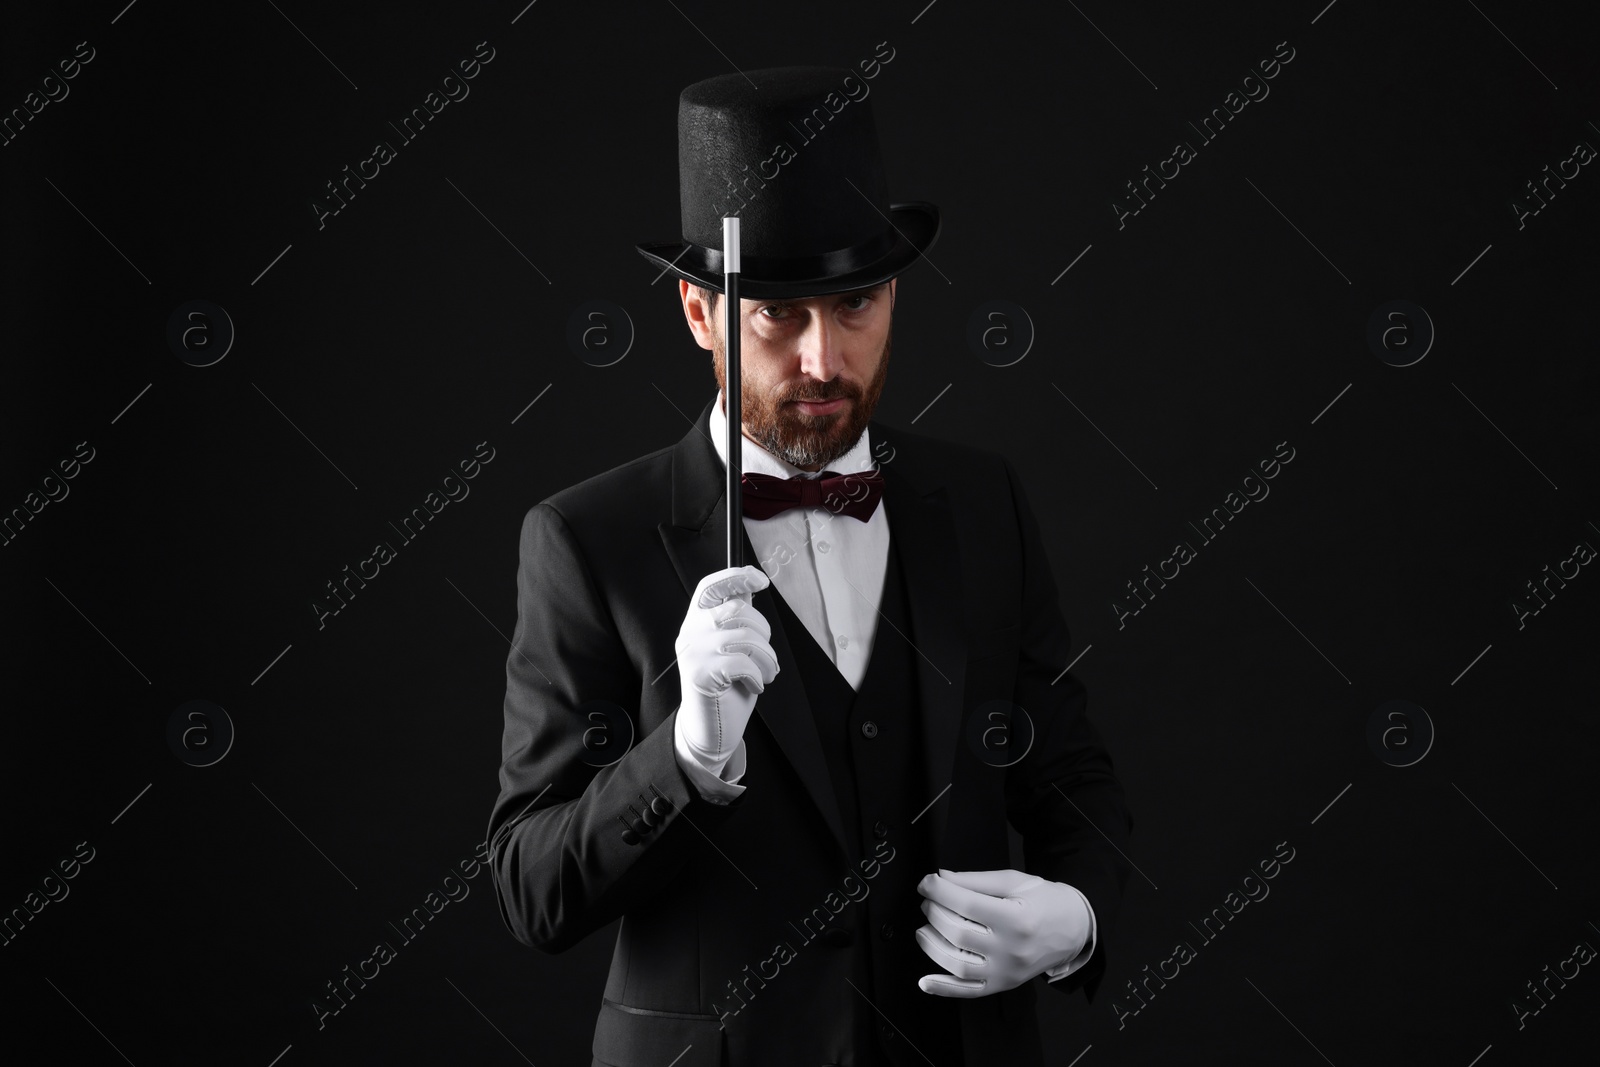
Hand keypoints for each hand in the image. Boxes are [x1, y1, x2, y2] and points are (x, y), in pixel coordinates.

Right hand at [673, 565, 779, 776]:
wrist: (709, 729)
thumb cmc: (726, 687)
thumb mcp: (732, 647)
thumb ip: (736, 620)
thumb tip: (750, 588)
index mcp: (696, 621)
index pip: (710, 587)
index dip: (735, 576)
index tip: (760, 580)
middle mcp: (690, 632)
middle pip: (738, 609)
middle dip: (764, 632)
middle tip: (768, 657)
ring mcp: (694, 653)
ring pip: (747, 637)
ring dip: (767, 659)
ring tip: (766, 674)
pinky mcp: (701, 675)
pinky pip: (744, 664)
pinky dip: (758, 677)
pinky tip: (754, 686)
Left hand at [915, 868, 1089, 997]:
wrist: (1075, 928)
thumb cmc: (1046, 902)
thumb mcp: (1015, 881)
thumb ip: (976, 880)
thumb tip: (941, 878)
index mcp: (1015, 918)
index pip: (966, 903)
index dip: (938, 890)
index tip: (926, 882)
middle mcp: (1011, 949)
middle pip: (958, 932)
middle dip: (934, 913)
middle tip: (928, 901)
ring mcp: (1006, 971)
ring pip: (958, 964)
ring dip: (932, 946)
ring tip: (924, 929)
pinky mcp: (1003, 984)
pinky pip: (969, 991)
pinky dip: (943, 988)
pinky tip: (925, 981)